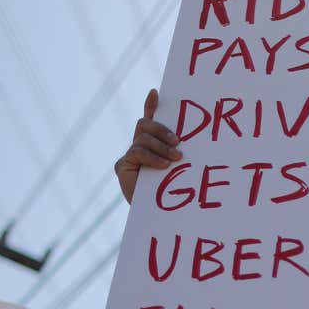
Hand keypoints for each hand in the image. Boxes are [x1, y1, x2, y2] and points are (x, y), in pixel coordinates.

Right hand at [115, 89, 180, 203]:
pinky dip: (152, 158)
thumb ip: (178, 149)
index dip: (150, 105)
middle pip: (145, 124)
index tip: (156, 92)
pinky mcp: (122, 166)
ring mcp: (129, 156)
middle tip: (178, 141)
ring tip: (176, 158)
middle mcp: (139, 146)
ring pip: (143, 137)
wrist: (159, 216)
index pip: (150, 119)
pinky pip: (137, 152)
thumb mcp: (180, 167)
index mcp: (153, 144)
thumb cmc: (174, 192)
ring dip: (161, 146)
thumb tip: (186, 137)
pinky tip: (164, 166)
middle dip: (162, 129)